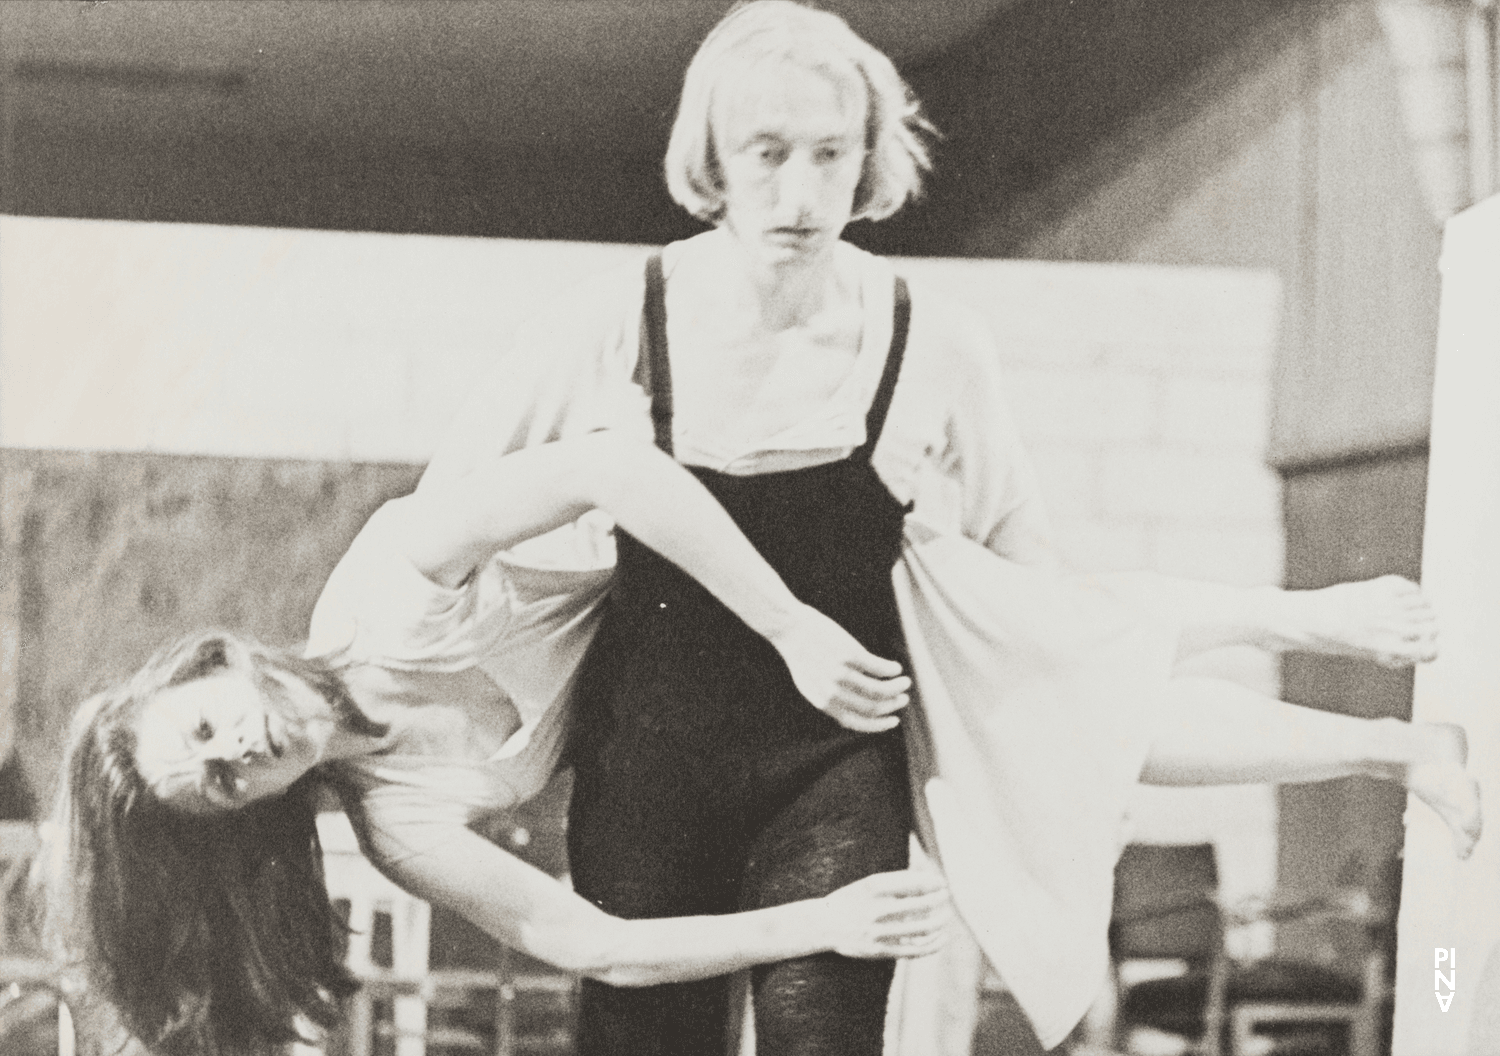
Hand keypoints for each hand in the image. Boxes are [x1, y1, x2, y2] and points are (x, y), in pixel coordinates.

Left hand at [768, 605, 910, 732]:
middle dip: (892, 705)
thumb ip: (828, 698)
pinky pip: (878, 667)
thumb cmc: (801, 654)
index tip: (893, 720)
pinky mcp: (849, 653)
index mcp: (822, 702)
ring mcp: (841, 672)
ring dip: (897, 687)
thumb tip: (851, 710)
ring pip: (879, 689)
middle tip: (903, 699)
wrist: (789, 627)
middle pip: (872, 707)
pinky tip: (896, 668)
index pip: (856, 722)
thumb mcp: (809, 684)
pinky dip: (892, 670)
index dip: (878, 725)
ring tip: (905, 682)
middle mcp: (832, 691)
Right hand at [821, 870, 951, 958]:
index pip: (911, 882)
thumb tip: (926, 879)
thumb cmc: (849, 900)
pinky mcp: (878, 951)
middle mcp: (875, 909)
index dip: (930, 882)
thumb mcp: (866, 885)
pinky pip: (912, 950)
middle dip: (937, 899)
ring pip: (919, 929)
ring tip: (945, 915)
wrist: (822, 924)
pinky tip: (941, 939)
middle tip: (946, 895)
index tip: (940, 882)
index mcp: (872, 888)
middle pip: (918, 904)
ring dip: (938, 921)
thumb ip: (893, 882)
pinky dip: (930, 945)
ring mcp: (877, 932)